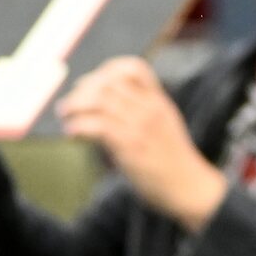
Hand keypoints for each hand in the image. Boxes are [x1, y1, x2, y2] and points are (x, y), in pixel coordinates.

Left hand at [58, 57, 226, 230]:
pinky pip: (97, 125)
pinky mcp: (130, 145)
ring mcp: (141, 126)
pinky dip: (78, 126)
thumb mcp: (163, 127)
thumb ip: (140, 114)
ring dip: (75, 106)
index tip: (92, 83)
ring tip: (66, 116)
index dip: (108, 69)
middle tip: (71, 104)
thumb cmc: (172, 161)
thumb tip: (102, 110)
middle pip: (109, 83)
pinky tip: (73, 134)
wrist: (189, 187)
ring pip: (100, 100)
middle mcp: (150, 109)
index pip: (134, 68)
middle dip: (82, 90)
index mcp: (160, 102)